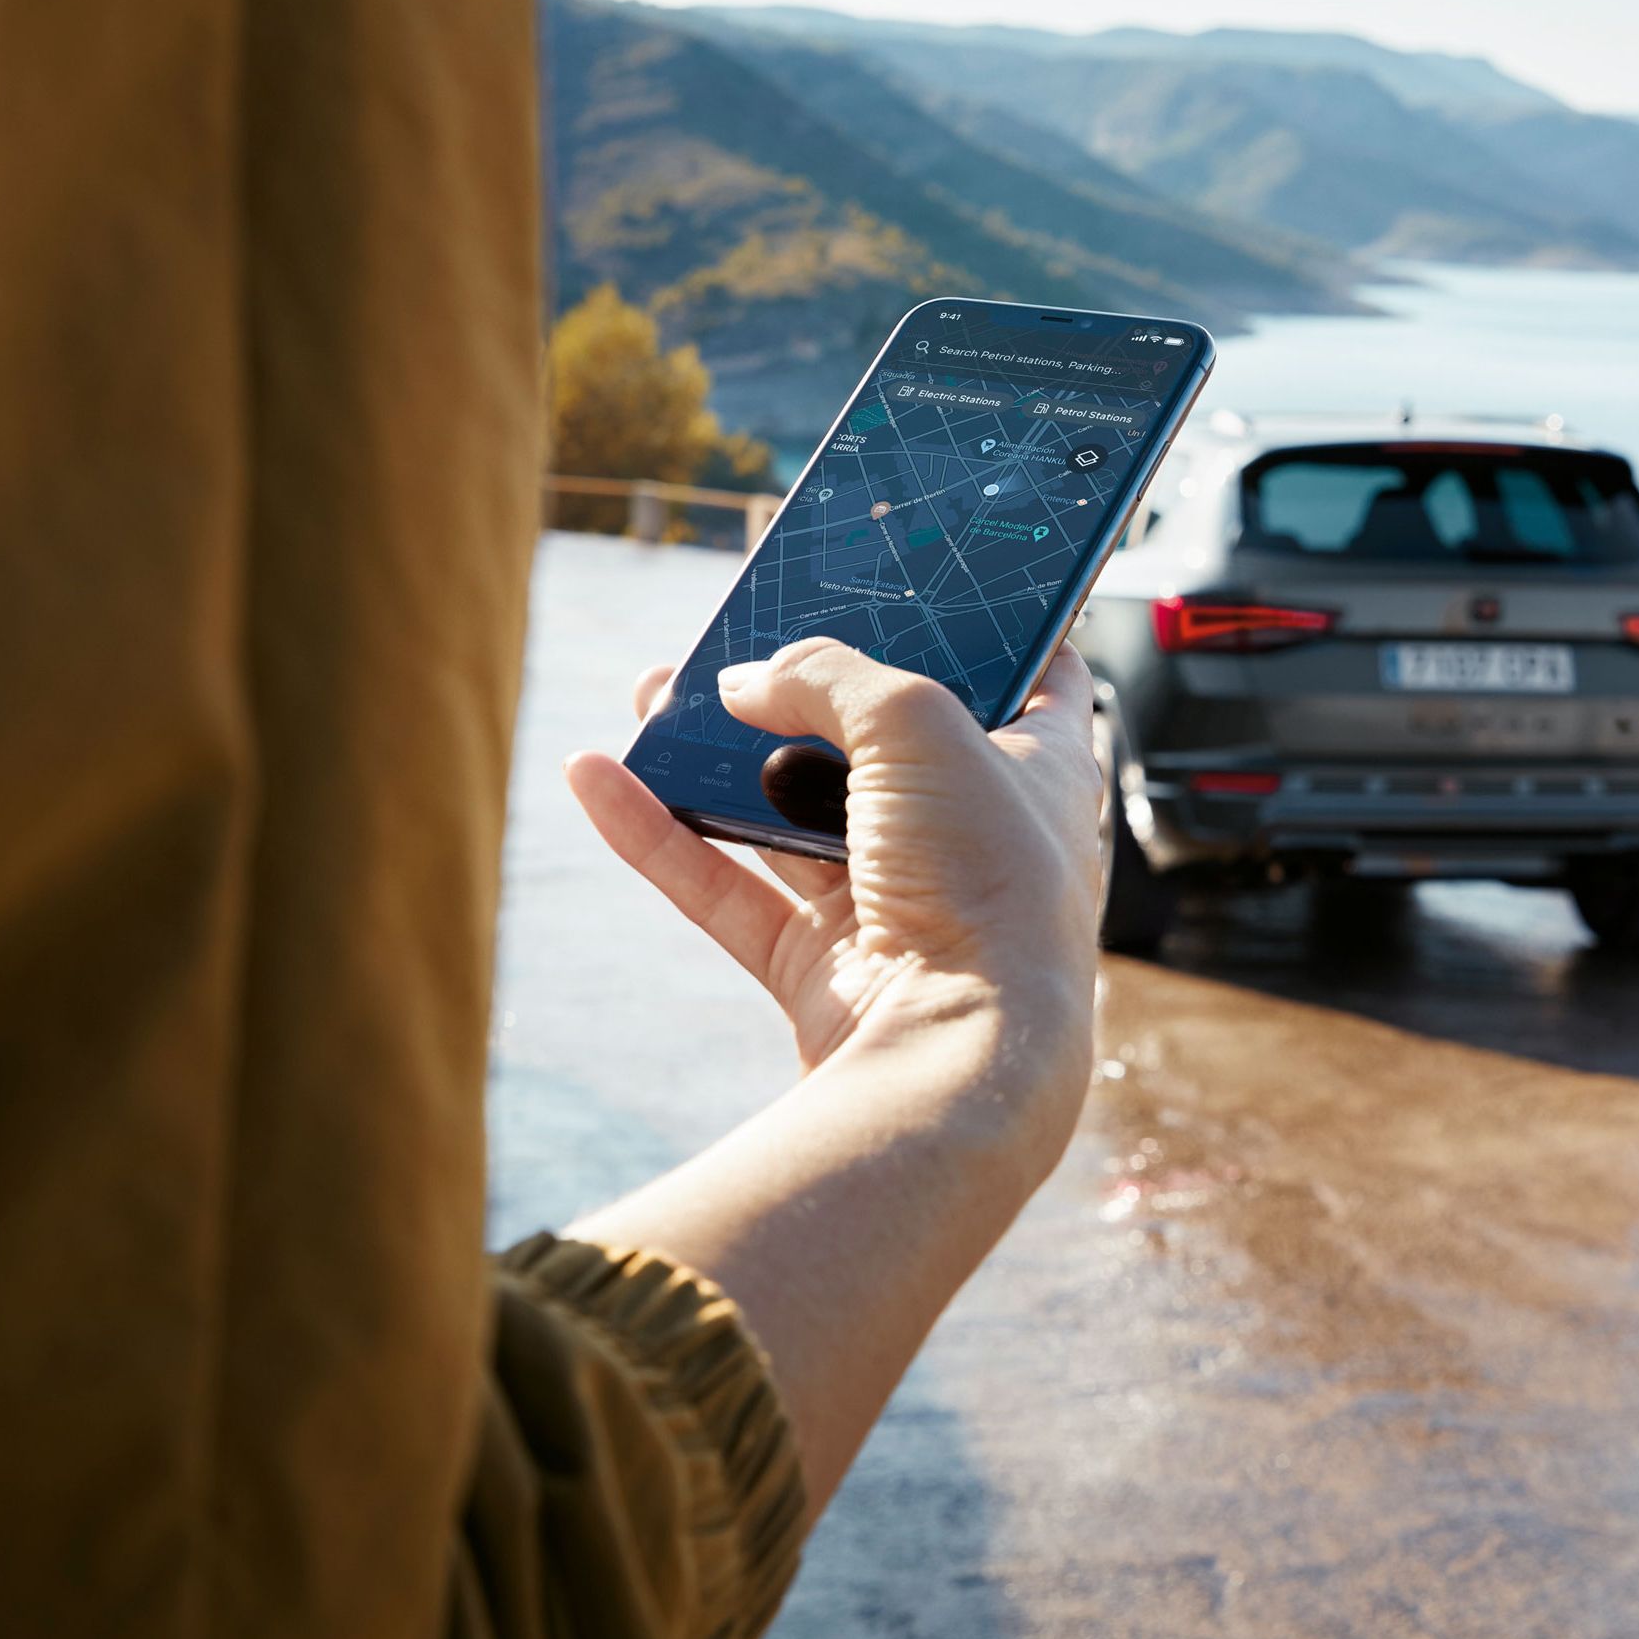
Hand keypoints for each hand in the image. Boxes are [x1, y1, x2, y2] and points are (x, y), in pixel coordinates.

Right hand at [565, 642, 1102, 1083]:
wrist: (954, 1054)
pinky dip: (661, 836)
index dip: (986, 627)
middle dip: (802, 692)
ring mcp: (896, 907)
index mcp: (1042, 773)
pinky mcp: (824, 968)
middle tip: (740, 643)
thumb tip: (749, 681)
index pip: (1036, 679)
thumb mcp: (917, 722)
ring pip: (790, 814)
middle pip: (880, 744)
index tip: (925, 584)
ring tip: (652, 692)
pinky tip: (596, 777)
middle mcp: (974, 838)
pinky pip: (728, 890)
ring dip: (717, 756)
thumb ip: (829, 675)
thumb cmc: (984, 879)